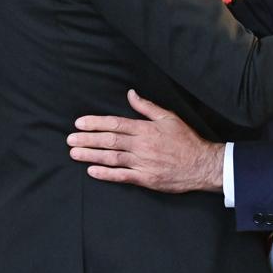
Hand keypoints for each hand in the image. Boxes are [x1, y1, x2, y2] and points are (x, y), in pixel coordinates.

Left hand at [67, 90, 224, 192]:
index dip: (95, 123)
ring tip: (74, 153)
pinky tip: (92, 171)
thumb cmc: (186, 140)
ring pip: (112, 158)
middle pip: (109, 141)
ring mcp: (143, 163)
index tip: (79, 124)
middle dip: (87, 139)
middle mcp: (141, 145)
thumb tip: (130, 94)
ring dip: (91, 155)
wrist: (202, 165)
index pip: (115, 124)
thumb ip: (147, 107)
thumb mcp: (169, 118)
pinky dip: (106, 174)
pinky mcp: (146, 178)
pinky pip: (122, 176)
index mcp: (145, 129)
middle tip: (70, 140)